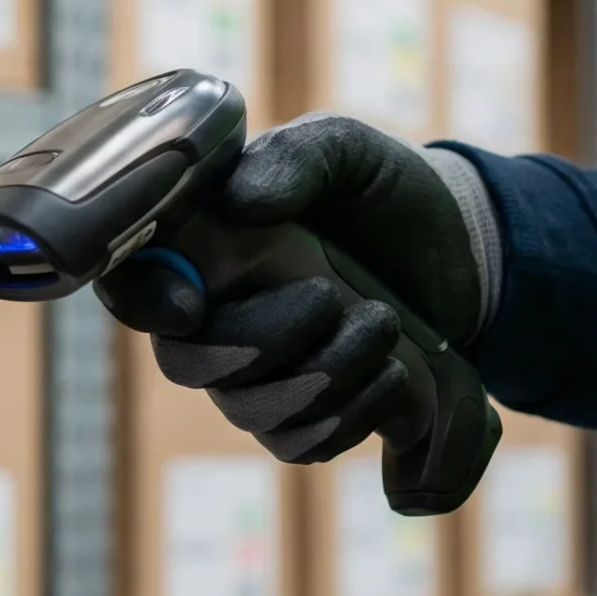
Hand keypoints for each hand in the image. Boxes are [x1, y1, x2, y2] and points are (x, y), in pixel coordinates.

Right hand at [96, 114, 493, 463]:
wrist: (464, 252)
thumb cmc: (386, 190)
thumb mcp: (348, 151)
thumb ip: (296, 159)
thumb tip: (239, 201)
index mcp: (205, 241)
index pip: (131, 280)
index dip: (143, 301)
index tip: (192, 307)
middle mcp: (215, 313)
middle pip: (187, 363)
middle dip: (265, 342)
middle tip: (334, 299)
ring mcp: (256, 373)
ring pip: (250, 412)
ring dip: (327, 377)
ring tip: (384, 325)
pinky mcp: (304, 414)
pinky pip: (299, 443)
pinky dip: (352, 415)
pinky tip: (394, 374)